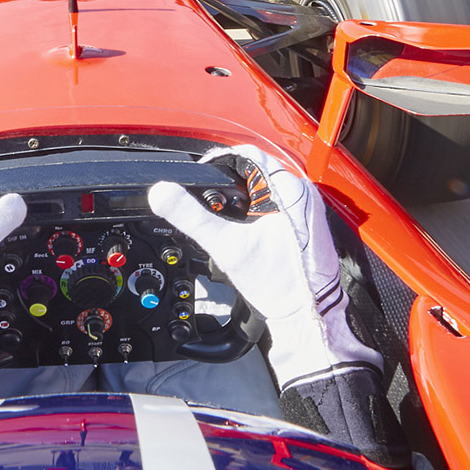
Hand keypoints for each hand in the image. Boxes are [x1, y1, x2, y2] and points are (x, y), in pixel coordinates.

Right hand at [148, 154, 379, 387]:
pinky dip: (260, 205)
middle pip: (256, 167)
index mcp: (286, 187)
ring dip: (244, 193)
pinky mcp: (309, 220)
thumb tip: (161, 192)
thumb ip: (189, 216)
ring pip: (267, 183)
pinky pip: (279, 199)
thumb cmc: (277, 284)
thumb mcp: (224, 246)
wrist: (306, 315)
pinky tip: (248, 226)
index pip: (245, 154)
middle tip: (210, 201)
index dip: (217, 162)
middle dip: (229, 180)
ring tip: (226, 215)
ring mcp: (308, 205)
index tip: (201, 178)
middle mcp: (302, 191)